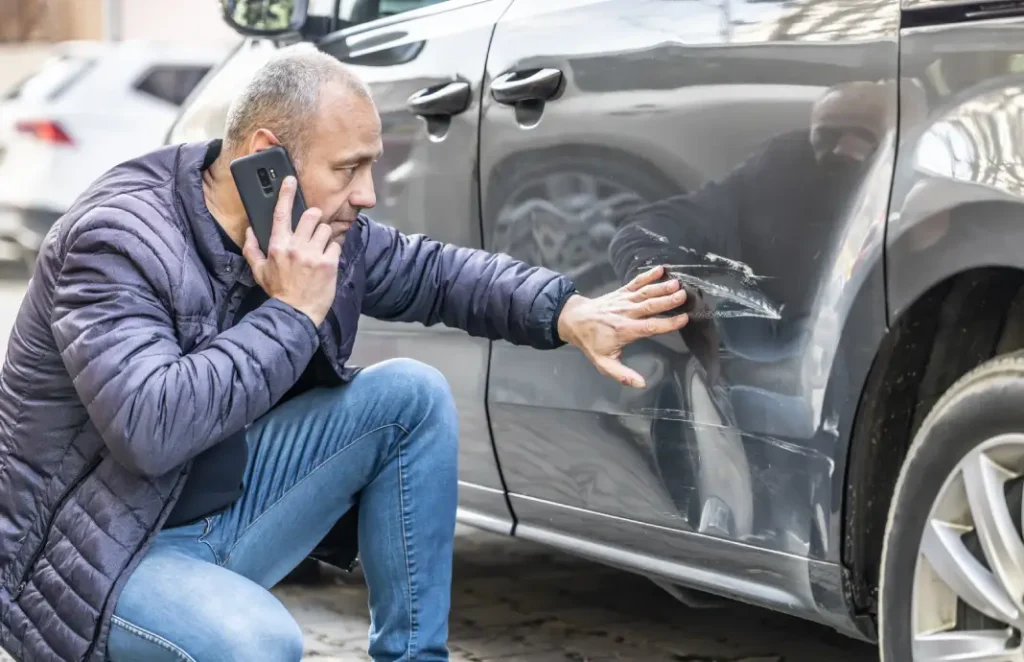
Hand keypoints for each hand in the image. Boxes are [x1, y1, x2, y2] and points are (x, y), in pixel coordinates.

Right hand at [242, 176, 339, 325]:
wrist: (295, 314)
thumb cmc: (278, 292)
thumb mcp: (258, 271)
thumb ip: (252, 249)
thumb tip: (250, 230)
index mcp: (277, 246)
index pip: (281, 213)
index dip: (286, 194)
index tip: (290, 181)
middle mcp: (295, 247)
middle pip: (311, 215)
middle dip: (314, 218)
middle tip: (312, 229)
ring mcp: (313, 255)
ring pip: (326, 229)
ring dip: (324, 235)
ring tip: (319, 248)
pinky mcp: (329, 264)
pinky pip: (336, 245)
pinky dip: (333, 250)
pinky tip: (327, 259)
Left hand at [557, 265, 688, 388]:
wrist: (574, 320)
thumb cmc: (591, 342)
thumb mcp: (603, 363)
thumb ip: (622, 374)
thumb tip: (641, 384)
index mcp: (624, 330)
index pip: (649, 327)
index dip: (667, 323)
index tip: (683, 319)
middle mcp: (625, 313)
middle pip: (649, 306)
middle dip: (667, 300)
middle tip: (684, 295)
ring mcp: (623, 300)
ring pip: (645, 293)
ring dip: (661, 287)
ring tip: (677, 283)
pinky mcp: (621, 292)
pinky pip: (635, 282)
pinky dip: (647, 275)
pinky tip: (660, 269)